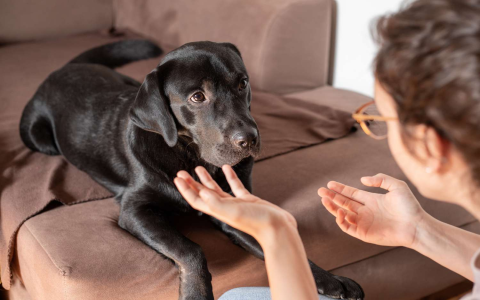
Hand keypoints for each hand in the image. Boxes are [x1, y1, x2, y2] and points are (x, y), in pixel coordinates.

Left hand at [173, 165, 296, 242]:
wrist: (277, 228)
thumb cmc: (256, 222)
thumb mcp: (234, 212)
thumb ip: (217, 203)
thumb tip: (201, 193)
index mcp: (218, 211)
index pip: (196, 200)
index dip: (185, 190)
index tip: (177, 178)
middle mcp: (224, 207)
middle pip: (203, 194)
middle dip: (191, 183)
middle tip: (181, 171)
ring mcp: (236, 204)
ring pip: (217, 189)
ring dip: (206, 179)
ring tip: (198, 168)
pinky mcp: (247, 199)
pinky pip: (235, 186)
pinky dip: (230, 176)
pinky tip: (226, 167)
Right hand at [318, 173, 426, 247]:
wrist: (417, 226)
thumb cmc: (410, 206)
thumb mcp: (397, 186)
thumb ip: (380, 179)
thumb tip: (361, 180)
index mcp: (371, 200)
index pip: (350, 194)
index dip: (339, 189)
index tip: (329, 184)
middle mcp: (365, 211)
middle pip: (343, 203)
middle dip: (331, 197)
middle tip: (320, 191)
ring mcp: (364, 223)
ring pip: (343, 215)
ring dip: (333, 208)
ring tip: (326, 200)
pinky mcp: (364, 234)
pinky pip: (348, 228)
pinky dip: (341, 221)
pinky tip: (338, 213)